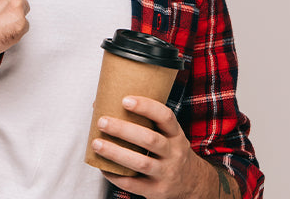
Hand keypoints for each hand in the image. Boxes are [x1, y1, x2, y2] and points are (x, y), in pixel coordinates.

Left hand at [92, 96, 218, 198]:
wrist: (192, 184)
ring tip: (97, 144)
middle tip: (102, 122)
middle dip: (123, 130)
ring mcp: (166, 173)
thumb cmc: (169, 150)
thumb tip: (102, 103)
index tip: (125, 100)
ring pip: (141, 163)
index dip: (146, 107)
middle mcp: (174, 153)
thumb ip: (144, 120)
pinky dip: (116, 175)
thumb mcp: (168, 134)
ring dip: (116, 153)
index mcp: (175, 134)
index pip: (165, 116)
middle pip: (150, 139)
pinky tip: (102, 166)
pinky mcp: (157, 191)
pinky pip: (134, 184)